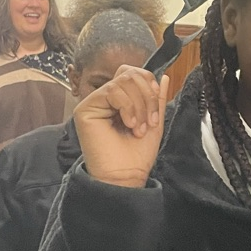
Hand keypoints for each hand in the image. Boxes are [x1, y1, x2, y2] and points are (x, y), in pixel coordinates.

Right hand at [74, 67, 169, 187]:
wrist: (125, 176)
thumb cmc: (137, 155)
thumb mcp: (154, 121)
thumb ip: (157, 99)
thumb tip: (165, 77)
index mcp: (122, 100)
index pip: (133, 74)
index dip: (149, 84)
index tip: (156, 109)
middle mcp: (106, 99)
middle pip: (129, 74)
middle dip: (147, 97)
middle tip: (149, 122)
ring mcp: (94, 103)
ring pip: (122, 82)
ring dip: (139, 106)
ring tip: (138, 128)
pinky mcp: (85, 108)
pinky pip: (111, 91)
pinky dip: (127, 107)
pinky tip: (129, 125)